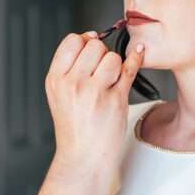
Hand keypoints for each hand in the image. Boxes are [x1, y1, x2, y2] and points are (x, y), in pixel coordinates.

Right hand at [44, 30, 144, 169]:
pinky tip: (138, 53)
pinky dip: (136, 58)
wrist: (83, 158)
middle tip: (101, 71)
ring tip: (110, 82)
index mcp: (56, 79)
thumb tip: (91, 36)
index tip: (90, 50)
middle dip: (102, 53)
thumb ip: (70, 65)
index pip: (72, 40)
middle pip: (95, 45)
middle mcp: (73, 84)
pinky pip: (130, 68)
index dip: (84, 41)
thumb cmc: (75, 126)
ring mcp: (94, 92)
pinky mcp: (116, 100)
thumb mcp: (59, 93)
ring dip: (116, 65)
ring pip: (113, 56)